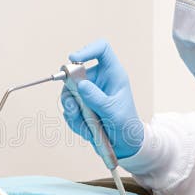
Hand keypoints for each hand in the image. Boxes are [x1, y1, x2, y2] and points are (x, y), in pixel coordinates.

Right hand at [63, 39, 142, 158]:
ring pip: (68, 93)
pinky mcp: (80, 106)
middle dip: (71, 92)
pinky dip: (74, 121)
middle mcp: (98, 80)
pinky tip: (86, 130)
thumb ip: (97, 98)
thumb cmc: (126, 125)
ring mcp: (88, 93)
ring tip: (86, 126)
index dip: (87, 50)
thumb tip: (81, 84)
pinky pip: (68, 109)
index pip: (101, 50)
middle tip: (74, 109)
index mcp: (113, 74)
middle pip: (75, 73)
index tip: (74, 59)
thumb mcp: (113, 112)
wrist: (123, 145)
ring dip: (73, 112)